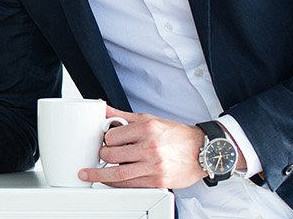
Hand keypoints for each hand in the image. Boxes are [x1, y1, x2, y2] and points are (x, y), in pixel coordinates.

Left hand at [77, 106, 207, 188]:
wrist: (203, 151)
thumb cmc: (176, 135)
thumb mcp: (149, 119)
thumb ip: (122, 116)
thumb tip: (101, 108)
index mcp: (147, 129)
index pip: (112, 136)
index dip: (105, 140)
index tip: (103, 142)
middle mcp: (150, 147)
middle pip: (112, 155)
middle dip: (102, 156)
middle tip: (100, 155)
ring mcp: (154, 166)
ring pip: (118, 173)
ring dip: (100, 175)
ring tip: (89, 173)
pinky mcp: (158, 181)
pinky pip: (131, 185)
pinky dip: (116, 184)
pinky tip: (109, 181)